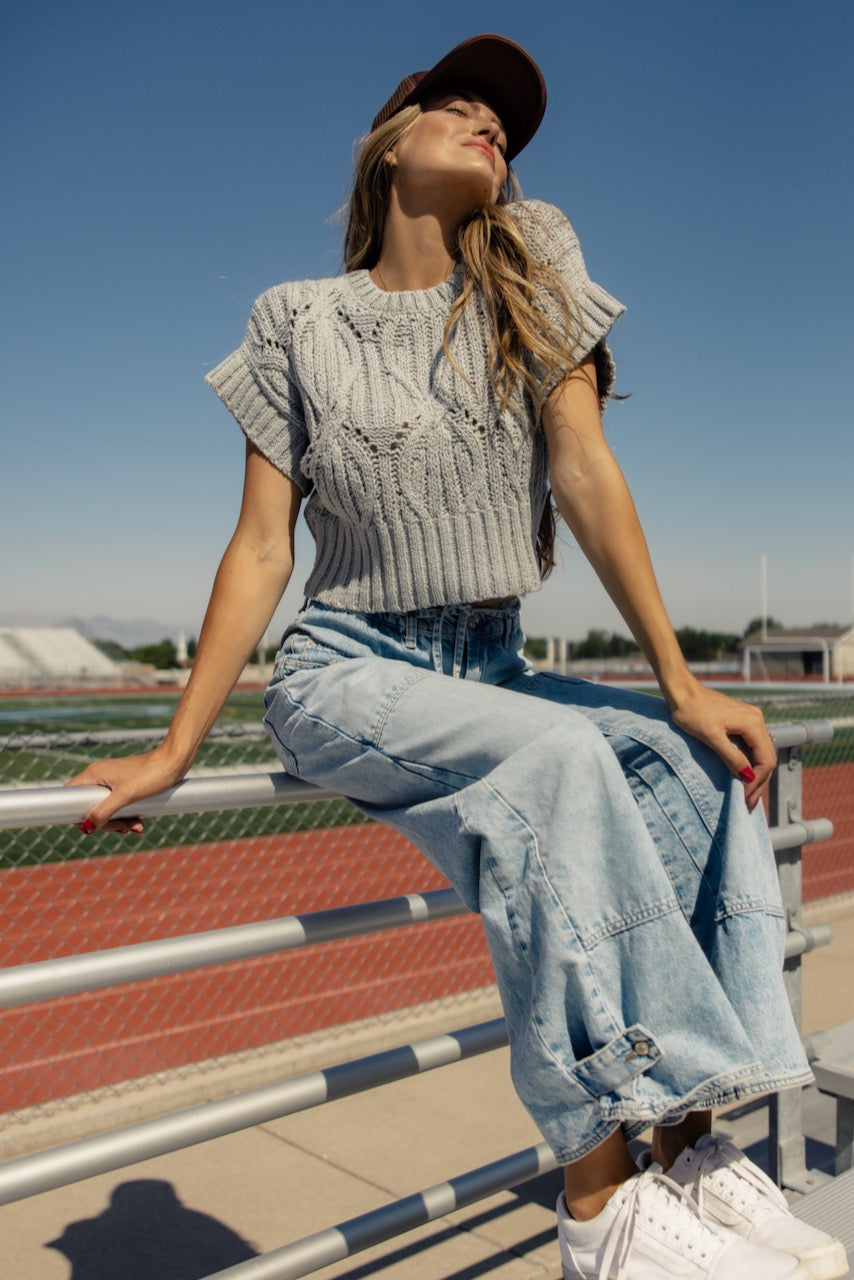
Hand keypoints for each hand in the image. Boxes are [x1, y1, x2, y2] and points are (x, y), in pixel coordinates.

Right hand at [66, 748, 185, 833]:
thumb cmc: (152, 775)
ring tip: (137, 827)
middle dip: (105, 823)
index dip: (77, 814)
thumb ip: (104, 812)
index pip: (70, 796)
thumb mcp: (126, 796)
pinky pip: (117, 805)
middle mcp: (99, 776)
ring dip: (119, 822)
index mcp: (94, 774)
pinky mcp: (124, 785)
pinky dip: (126, 816)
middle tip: (124, 829)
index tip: (93, 827)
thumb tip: (86, 828)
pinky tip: (138, 822)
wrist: (175, 761)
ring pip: (105, 808)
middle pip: (89, 806)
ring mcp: (112, 781)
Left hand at [668, 682, 775, 809]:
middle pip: (767, 757)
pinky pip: (752, 745)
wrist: (682, 691)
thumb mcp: (711, 737)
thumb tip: (749, 777)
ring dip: (755, 773)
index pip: (766, 759)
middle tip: (748, 803)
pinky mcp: (742, 721)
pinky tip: (743, 774)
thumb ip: (732, 757)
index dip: (758, 781)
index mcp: (753, 723)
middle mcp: (757, 720)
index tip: (745, 798)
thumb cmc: (692, 712)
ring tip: (747, 793)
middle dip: (759, 781)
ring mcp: (751, 719)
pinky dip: (750, 762)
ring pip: (761, 752)